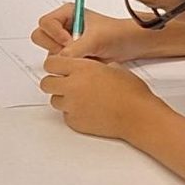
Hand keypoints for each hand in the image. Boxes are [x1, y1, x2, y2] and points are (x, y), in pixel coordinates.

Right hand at [31, 4, 150, 61]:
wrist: (131, 45)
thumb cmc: (118, 33)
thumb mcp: (96, 38)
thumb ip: (77, 48)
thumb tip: (62, 57)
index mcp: (67, 13)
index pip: (45, 23)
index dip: (56, 34)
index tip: (70, 40)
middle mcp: (63, 26)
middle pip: (41, 36)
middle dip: (55, 46)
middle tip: (73, 49)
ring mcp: (65, 42)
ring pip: (49, 52)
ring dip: (64, 57)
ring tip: (83, 55)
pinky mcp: (69, 55)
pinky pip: (58, 63)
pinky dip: (69, 65)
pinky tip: (85, 61)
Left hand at [39, 53, 159, 139]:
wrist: (138, 116)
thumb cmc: (131, 93)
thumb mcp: (113, 68)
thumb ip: (93, 66)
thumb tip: (87, 66)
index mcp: (81, 69)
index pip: (51, 63)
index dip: (55, 66)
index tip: (58, 68)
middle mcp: (72, 86)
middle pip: (46, 83)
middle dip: (54, 82)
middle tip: (65, 84)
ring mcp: (72, 105)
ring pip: (54, 100)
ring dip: (63, 98)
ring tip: (81, 99)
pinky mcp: (75, 121)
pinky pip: (66, 115)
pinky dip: (73, 113)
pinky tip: (88, 111)